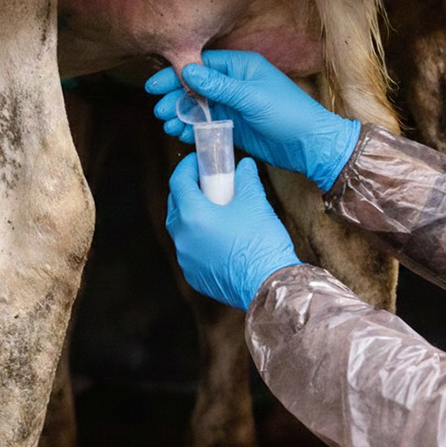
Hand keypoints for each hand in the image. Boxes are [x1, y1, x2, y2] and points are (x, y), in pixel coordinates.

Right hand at [146, 50, 359, 191]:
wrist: (310, 146)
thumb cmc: (289, 114)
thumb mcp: (251, 97)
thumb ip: (218, 85)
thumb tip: (187, 71)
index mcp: (241, 66)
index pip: (200, 66)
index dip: (176, 74)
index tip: (154, 86)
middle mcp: (234, 83)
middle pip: (195, 86)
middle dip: (175, 97)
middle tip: (160, 110)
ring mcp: (233, 105)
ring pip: (198, 106)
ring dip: (181, 115)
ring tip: (168, 125)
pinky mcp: (233, 126)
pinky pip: (207, 124)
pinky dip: (192, 129)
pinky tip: (181, 134)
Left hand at [166, 154, 301, 309]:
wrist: (270, 285)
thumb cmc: (261, 241)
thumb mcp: (254, 202)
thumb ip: (245, 179)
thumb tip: (245, 165)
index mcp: (192, 215)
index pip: (178, 181)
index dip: (187, 167)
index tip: (197, 161)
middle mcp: (182, 238)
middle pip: (175, 205)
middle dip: (188, 190)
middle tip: (206, 183)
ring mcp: (186, 259)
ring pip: (181, 230)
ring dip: (192, 216)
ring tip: (214, 210)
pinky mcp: (194, 276)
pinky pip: (190, 251)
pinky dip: (198, 240)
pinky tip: (217, 237)